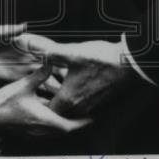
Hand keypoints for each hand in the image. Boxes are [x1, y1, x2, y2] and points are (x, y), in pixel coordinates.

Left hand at [0, 24, 64, 95]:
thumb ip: (11, 30)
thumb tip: (23, 26)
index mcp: (28, 43)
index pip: (47, 49)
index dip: (58, 55)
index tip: (70, 62)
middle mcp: (31, 55)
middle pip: (52, 64)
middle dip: (63, 73)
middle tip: (75, 82)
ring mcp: (27, 67)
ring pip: (46, 76)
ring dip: (56, 84)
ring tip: (68, 95)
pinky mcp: (21, 77)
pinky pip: (36, 84)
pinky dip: (45, 91)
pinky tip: (53, 99)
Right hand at [0, 64, 91, 137]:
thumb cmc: (4, 101)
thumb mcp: (24, 85)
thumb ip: (40, 74)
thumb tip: (51, 62)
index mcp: (44, 120)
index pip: (69, 127)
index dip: (82, 123)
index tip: (92, 118)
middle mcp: (41, 130)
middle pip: (64, 131)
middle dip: (75, 123)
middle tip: (86, 115)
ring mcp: (33, 133)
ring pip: (55, 132)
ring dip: (64, 124)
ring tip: (72, 114)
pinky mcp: (27, 131)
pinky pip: (46, 131)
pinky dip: (53, 124)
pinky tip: (52, 114)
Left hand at [16, 35, 138, 117]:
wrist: (128, 63)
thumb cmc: (100, 59)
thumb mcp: (71, 53)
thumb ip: (49, 52)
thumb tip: (30, 46)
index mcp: (68, 99)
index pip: (48, 111)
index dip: (40, 104)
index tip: (35, 96)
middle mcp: (79, 107)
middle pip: (60, 112)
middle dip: (52, 103)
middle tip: (43, 93)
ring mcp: (91, 105)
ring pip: (72, 109)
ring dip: (65, 100)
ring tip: (58, 87)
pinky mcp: (101, 100)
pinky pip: (83, 105)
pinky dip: (77, 98)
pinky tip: (76, 83)